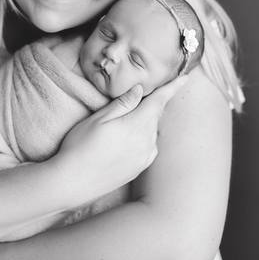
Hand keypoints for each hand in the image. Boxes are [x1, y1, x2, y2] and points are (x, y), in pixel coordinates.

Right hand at [55, 75, 188, 204]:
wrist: (72, 182)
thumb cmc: (80, 146)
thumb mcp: (98, 119)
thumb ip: (123, 103)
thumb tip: (140, 89)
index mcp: (137, 125)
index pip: (159, 101)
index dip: (172, 87)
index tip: (186, 77)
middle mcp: (146, 142)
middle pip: (155, 115)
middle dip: (152, 104)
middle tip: (137, 97)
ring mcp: (144, 157)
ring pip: (151, 130)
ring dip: (145, 121)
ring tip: (121, 123)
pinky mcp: (139, 168)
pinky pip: (148, 146)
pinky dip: (143, 136)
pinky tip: (126, 138)